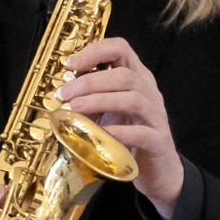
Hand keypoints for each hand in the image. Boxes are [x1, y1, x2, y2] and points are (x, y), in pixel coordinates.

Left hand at [59, 38, 183, 217]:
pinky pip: (140, 133)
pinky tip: (99, 134)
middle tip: (65, 93)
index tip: (71, 63)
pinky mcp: (158, 141)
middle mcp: (149, 92)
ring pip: (133, 99)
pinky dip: (118, 131)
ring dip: (100, 101)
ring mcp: (156, 116)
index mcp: (137, 78)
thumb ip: (90, 99)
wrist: (156, 169)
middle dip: (90, 81)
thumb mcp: (106, 112)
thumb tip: (62, 92)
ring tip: (75, 108)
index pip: (121, 49)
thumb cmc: (128, 137)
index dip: (96, 51)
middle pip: (125, 74)